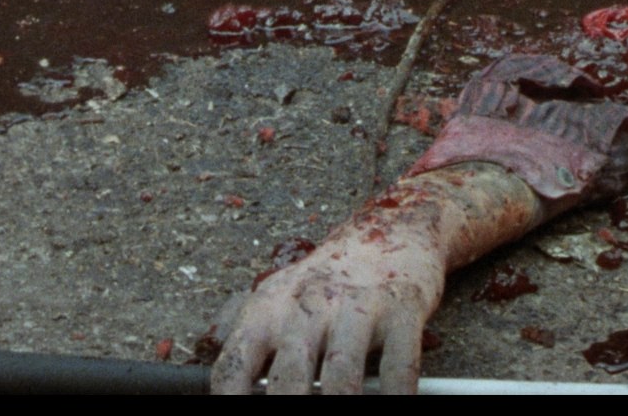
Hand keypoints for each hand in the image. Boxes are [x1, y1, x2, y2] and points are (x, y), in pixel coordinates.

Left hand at [209, 223, 444, 394]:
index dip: (231, 403)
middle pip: (287, 381)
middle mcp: (306, 306)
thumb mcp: (277, 296)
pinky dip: (397, 397)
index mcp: (267, 308)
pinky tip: (398, 405)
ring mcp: (356, 307)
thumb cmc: (326, 278)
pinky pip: (399, 368)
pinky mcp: (402, 309)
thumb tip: (226, 375)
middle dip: (285, 410)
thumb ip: (250, 335)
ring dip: (341, 407)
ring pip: (342, 378)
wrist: (391, 231)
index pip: (234, 367)